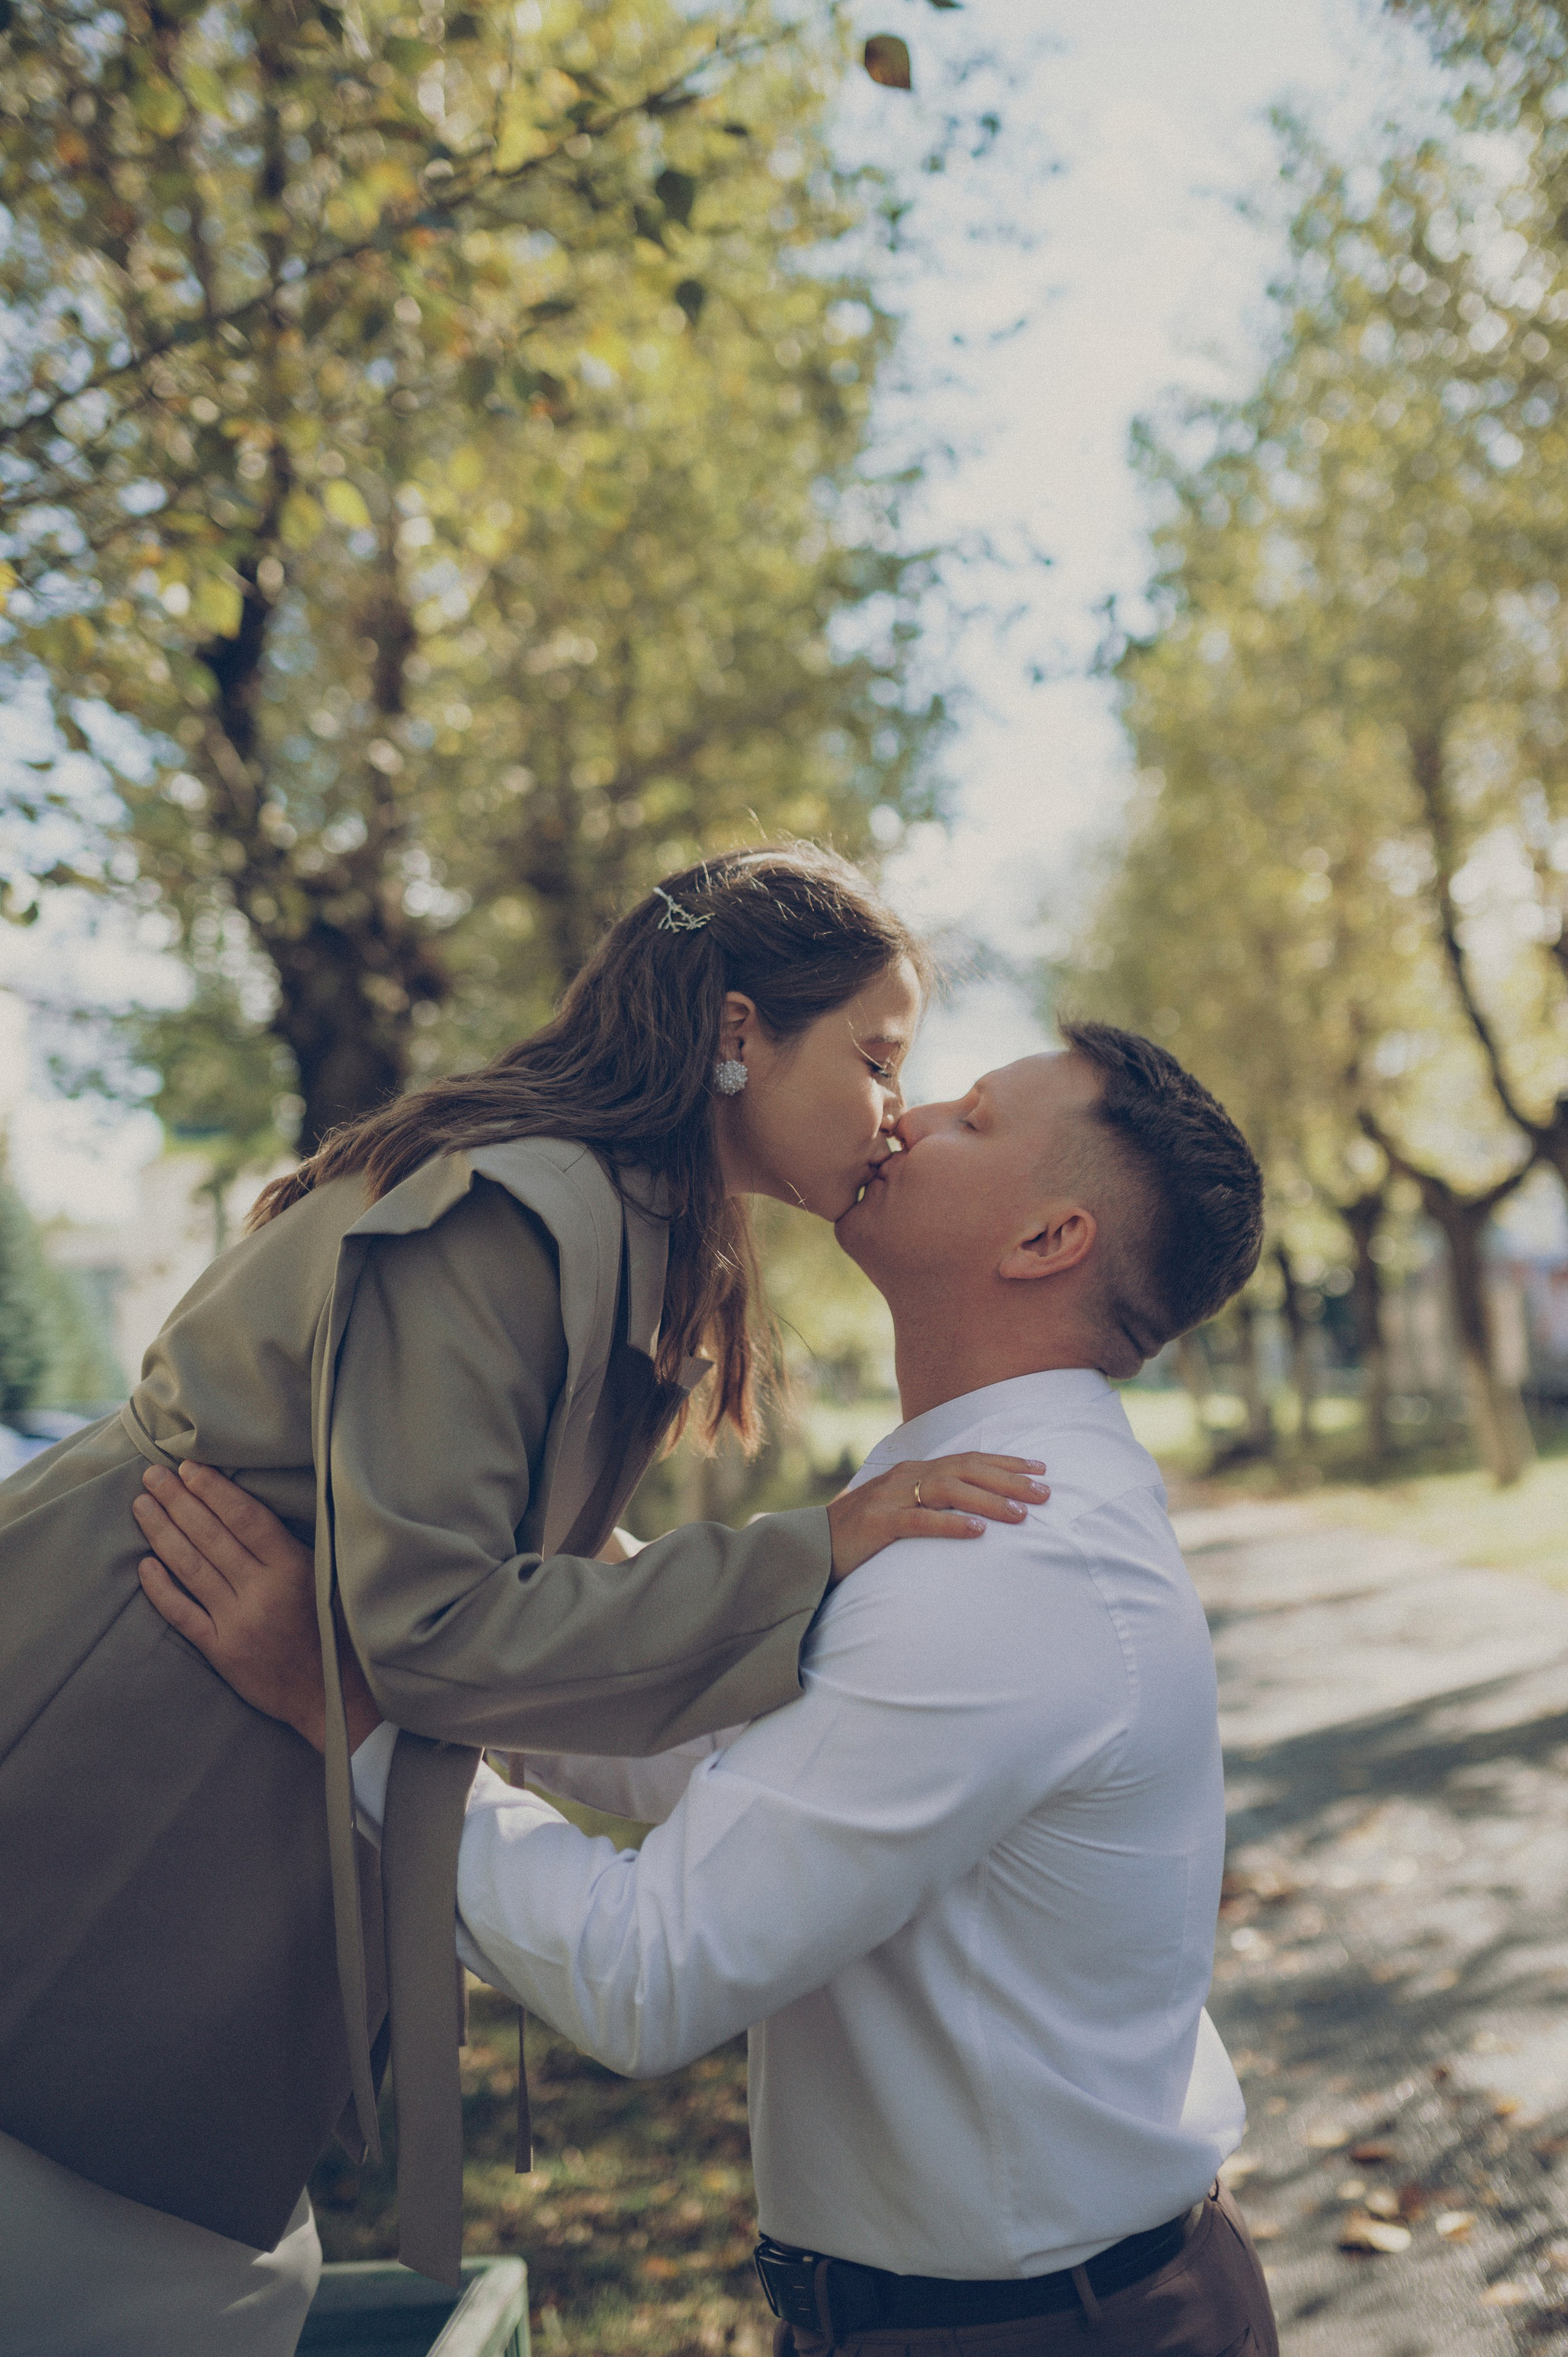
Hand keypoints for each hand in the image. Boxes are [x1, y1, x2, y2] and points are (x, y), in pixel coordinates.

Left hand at [132, 1463, 381, 1754]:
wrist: (334, 1695)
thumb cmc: (337, 1630)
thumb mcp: (328, 1579)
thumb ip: (292, 1549)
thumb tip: (249, 1507)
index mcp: (293, 1569)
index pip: (245, 1518)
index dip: (214, 1490)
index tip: (189, 1468)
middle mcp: (262, 1592)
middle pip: (211, 1536)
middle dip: (178, 1501)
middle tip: (151, 1475)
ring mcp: (238, 1622)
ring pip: (191, 1568)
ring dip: (162, 1534)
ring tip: (141, 1507)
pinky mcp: (221, 1651)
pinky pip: (183, 1614)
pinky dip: (162, 1589)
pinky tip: (145, 1565)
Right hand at [824, 1453, 1049, 1584]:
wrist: (811, 1547)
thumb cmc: (860, 1533)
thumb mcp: (899, 1509)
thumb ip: (929, 1502)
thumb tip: (973, 1508)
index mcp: (912, 1471)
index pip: (967, 1460)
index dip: (1005, 1463)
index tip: (1041, 1469)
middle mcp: (904, 1477)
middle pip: (965, 1469)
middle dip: (1008, 1480)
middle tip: (1045, 1493)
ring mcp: (890, 1498)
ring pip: (948, 1490)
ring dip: (988, 1501)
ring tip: (1020, 1515)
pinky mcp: (878, 1524)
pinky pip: (920, 1521)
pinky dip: (951, 1524)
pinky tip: (977, 1532)